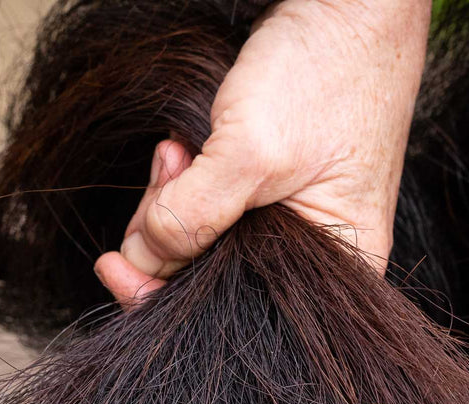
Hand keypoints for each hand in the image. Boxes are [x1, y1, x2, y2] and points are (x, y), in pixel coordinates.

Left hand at [95, 0, 430, 304]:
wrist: (353, 3)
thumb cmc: (328, 73)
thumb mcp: (251, 153)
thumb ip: (193, 216)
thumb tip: (140, 260)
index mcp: (339, 267)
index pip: (233, 309)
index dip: (163, 293)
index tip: (114, 266)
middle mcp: (317, 256)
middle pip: (210, 275)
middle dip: (168, 230)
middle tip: (168, 168)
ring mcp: (293, 221)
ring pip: (203, 238)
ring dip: (172, 196)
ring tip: (179, 148)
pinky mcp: (272, 190)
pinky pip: (211, 206)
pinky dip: (185, 180)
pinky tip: (184, 148)